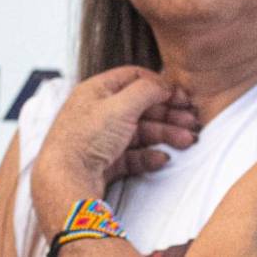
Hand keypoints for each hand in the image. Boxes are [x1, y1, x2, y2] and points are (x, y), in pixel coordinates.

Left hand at [31, 67, 198, 236]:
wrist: (65, 179)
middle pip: (140, 107)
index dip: (159, 85)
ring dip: (165, 135)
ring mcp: (100, 138)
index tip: (180, 95)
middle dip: (169, 114)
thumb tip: (163, 84)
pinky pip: (132, 156)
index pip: (133, 77)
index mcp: (97, 90)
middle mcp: (97, 112)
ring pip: (139, 132)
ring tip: (187, 141)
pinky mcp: (103, 162)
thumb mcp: (121, 105)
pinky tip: (162, 159)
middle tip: (192, 121)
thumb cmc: (84, 138)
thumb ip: (147, 90)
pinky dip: (149, 156)